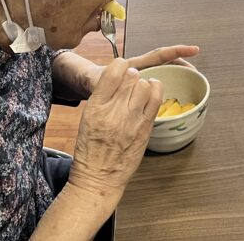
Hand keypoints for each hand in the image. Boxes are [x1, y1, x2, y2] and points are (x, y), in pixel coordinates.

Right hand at [67, 59, 162, 199]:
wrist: (99, 178)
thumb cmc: (90, 150)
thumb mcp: (87, 118)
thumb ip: (103, 97)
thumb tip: (120, 78)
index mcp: (96, 106)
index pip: (113, 71)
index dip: (120, 66)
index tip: (121, 69)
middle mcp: (114, 111)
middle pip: (132, 77)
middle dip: (132, 77)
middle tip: (130, 84)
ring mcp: (131, 120)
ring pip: (145, 86)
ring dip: (144, 85)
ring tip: (140, 91)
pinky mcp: (145, 129)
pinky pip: (156, 100)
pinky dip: (156, 92)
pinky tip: (152, 94)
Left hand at [83, 45, 199, 93]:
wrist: (89, 81)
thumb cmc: (95, 78)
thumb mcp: (98, 81)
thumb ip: (102, 81)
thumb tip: (105, 81)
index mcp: (134, 65)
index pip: (158, 56)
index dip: (176, 51)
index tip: (192, 50)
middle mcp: (141, 69)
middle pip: (166, 63)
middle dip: (181, 64)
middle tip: (195, 73)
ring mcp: (142, 77)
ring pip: (163, 73)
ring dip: (176, 75)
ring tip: (189, 82)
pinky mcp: (141, 87)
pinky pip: (156, 87)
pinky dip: (166, 88)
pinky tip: (173, 96)